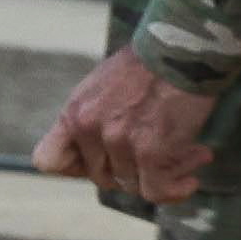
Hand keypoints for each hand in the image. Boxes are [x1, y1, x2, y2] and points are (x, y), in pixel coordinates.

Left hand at [32, 49, 217, 203]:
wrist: (182, 49)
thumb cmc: (151, 61)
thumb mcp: (103, 84)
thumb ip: (94, 115)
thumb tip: (104, 145)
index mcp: (74, 113)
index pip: (48, 161)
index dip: (75, 168)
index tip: (104, 159)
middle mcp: (89, 130)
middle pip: (100, 177)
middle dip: (132, 170)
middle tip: (161, 156)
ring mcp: (118, 143)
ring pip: (133, 185)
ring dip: (163, 174)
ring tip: (192, 155)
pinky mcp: (150, 152)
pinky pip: (157, 191)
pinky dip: (176, 191)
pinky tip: (192, 180)